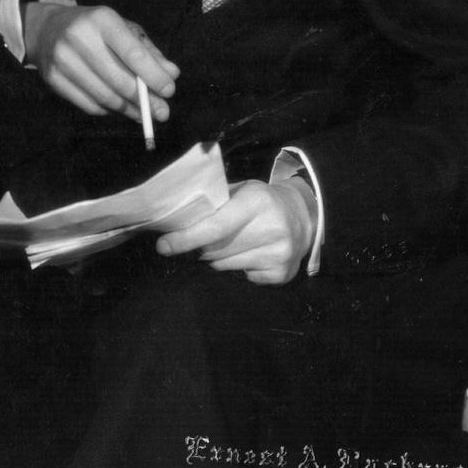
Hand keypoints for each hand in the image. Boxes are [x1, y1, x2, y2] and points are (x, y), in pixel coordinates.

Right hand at [23, 2, 178, 120]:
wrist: (46, 29)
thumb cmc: (95, 29)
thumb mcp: (123, 30)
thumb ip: (148, 52)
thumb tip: (171, 74)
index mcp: (102, 19)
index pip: (132, 53)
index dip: (153, 76)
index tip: (169, 91)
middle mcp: (79, 37)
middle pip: (118, 79)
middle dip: (144, 100)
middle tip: (162, 113)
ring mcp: (62, 58)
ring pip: (104, 96)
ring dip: (129, 110)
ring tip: (144, 115)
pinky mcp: (52, 77)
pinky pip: (88, 104)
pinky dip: (108, 110)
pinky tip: (119, 108)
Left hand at [155, 178, 317, 284]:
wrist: (304, 216)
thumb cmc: (261, 201)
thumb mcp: (241, 191)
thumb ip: (213, 203)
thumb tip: (175, 219)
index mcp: (257, 201)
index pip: (214, 227)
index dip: (185, 238)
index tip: (163, 246)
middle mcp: (272, 228)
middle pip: (216, 250)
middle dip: (199, 247)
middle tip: (200, 240)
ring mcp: (280, 254)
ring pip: (225, 266)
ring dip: (216, 258)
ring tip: (230, 243)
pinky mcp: (282, 274)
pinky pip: (242, 277)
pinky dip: (238, 268)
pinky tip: (250, 253)